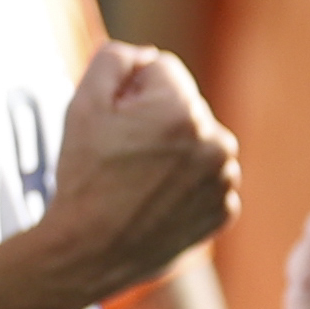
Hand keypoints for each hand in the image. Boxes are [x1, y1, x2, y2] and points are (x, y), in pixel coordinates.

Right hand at [42, 44, 239, 300]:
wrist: (89, 253)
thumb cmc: (84, 178)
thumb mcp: (83, 104)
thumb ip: (114, 61)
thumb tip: (144, 55)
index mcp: (185, 110)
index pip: (161, 69)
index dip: (129, 91)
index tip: (115, 121)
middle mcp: (217, 141)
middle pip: (183, 107)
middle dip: (155, 121)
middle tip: (122, 157)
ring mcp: (226, 179)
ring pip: (197, 144)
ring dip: (174, 154)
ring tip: (137, 182)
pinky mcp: (225, 210)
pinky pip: (206, 181)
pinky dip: (184, 187)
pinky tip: (154, 202)